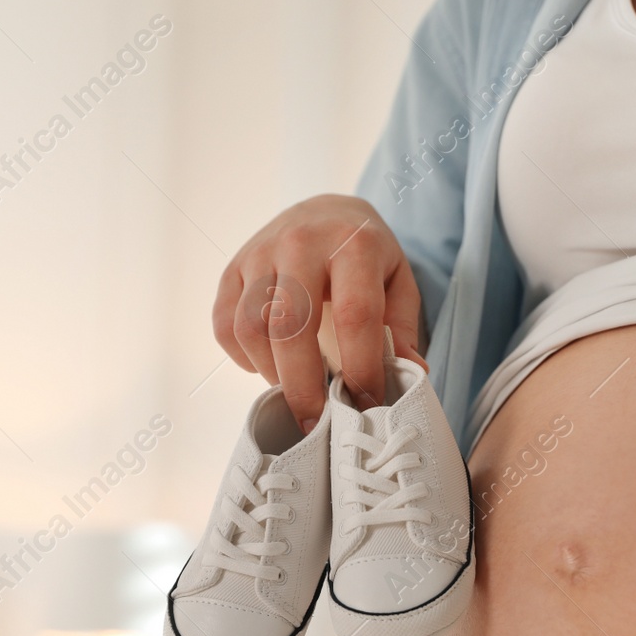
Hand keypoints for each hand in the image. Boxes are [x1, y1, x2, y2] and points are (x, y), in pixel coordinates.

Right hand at [213, 194, 427, 430]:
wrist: (324, 211)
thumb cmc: (366, 255)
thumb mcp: (399, 281)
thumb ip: (403, 328)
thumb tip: (411, 376)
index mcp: (352, 244)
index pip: (355, 315)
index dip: (360, 367)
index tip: (366, 405)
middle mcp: (300, 242)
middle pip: (291, 326)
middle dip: (304, 386)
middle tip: (317, 424)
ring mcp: (259, 254)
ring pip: (251, 329)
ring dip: (273, 373)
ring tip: (297, 390)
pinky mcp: (231, 269)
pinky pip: (224, 326)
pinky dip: (243, 358)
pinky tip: (269, 365)